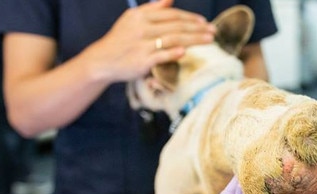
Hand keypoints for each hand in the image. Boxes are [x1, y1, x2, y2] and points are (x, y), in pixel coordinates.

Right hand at [84, 0, 215, 81]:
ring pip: (172, 39)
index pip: (171, 14)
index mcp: (141, 16)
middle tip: (213, 31)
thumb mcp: (133, 18)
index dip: (189, 17)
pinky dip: (173, 53)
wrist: (103, 60)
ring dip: (193, 39)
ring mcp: (142, 45)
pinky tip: (185, 51)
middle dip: (197, 28)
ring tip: (209, 40)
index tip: (204, 21)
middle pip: (175, 26)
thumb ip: (153, 9)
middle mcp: (142, 28)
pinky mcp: (142, 61)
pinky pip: (161, 56)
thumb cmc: (121, 39)